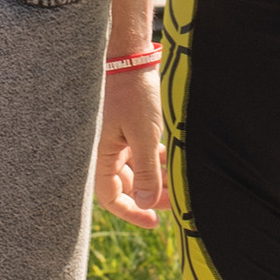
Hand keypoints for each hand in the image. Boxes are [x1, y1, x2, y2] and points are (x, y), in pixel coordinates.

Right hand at [94, 66, 166, 228]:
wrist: (130, 57)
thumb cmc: (134, 94)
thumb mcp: (144, 135)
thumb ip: (147, 171)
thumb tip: (147, 203)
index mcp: (101, 155)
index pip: (111, 197)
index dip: (131, 212)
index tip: (154, 221)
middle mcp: (106, 151)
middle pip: (128, 185)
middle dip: (151, 195)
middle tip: (177, 199)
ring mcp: (117, 140)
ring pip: (137, 170)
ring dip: (156, 178)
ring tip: (178, 181)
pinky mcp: (128, 129)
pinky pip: (141, 153)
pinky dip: (156, 160)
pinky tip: (172, 159)